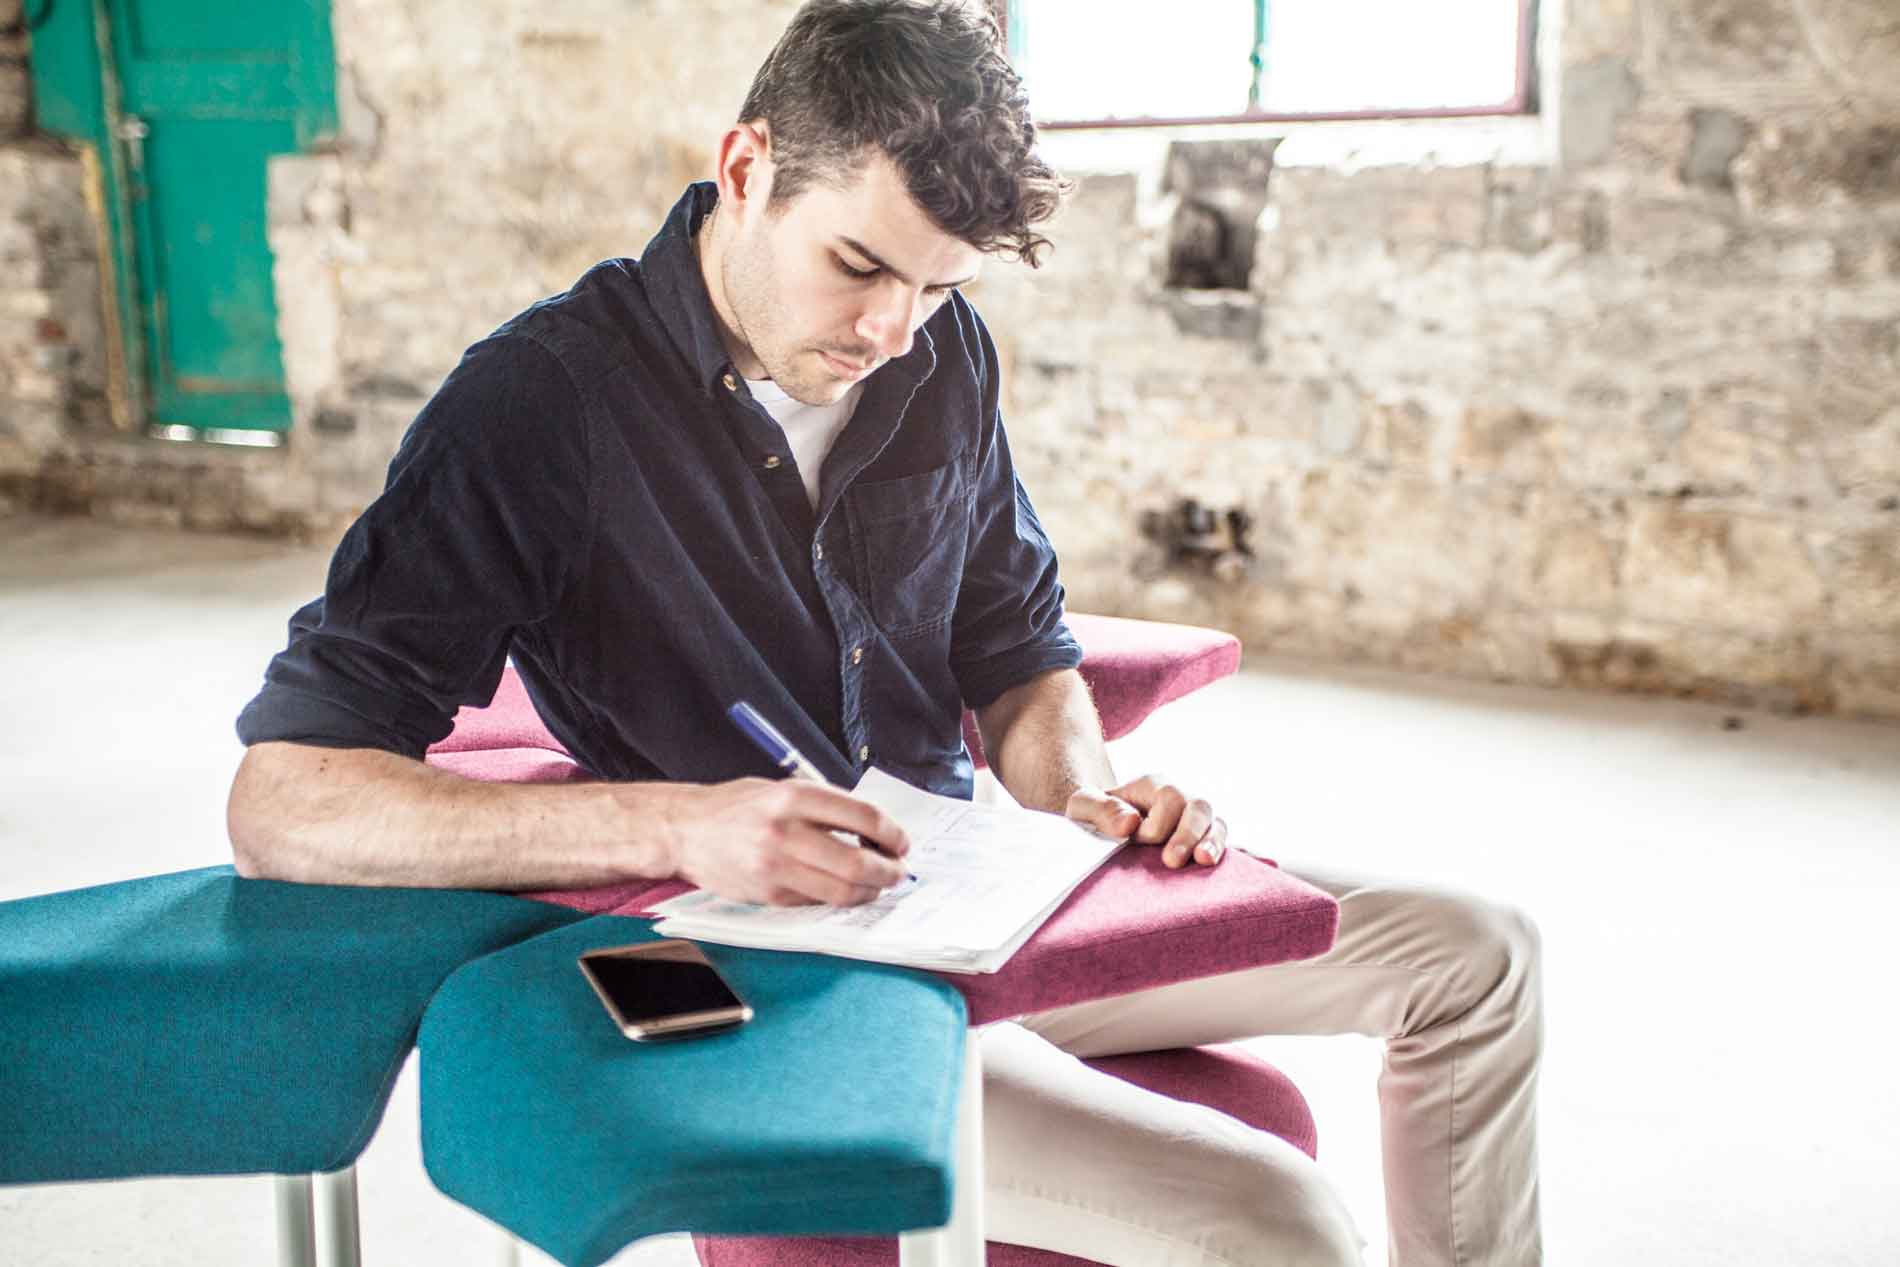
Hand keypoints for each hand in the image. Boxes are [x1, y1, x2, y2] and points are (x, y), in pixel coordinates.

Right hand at [662, 778, 910, 906]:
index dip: (892, 833)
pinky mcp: (767, 894)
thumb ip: (823, 806)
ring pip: (841, 890)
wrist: (683, 830)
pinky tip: (842, 890)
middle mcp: (784, 832)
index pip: (862, 817)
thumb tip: (873, 829)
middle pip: (857, 861)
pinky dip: (836, 898)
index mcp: (793, 797)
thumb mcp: (781, 789)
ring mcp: (774, 867)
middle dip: (888, 870)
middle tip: (898, 871)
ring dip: (869, 891)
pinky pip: (816, 902)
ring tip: (876, 884)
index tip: (901, 842)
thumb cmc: (735, 807)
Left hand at [1064, 774, 1226, 868]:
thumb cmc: (1092, 815)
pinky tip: (1216, 867)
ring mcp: (1193, 819)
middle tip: (1172, 862)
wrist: (1098, 827)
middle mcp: (1179, 797)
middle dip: (1188, 835)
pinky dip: (1223, 852)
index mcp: (1152, 785)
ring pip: (1216, 822)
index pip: (1169, 799)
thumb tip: (1131, 822)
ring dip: (1213, 842)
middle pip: (1198, 806)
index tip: (1135, 841)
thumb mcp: (1083, 805)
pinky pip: (1220, 841)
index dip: (1156, 825)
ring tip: (1204, 861)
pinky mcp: (1200, 840)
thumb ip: (1102, 809)